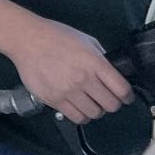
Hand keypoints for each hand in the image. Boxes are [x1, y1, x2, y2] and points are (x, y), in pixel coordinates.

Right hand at [5, 16, 133, 123]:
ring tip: (90, 102)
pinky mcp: (54, 100)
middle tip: (107, 98)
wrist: (27, 40)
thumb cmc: (56, 36)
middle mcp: (83, 79)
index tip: (126, 96)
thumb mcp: (85, 40)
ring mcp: (68, 91)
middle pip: (111, 105)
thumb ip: (101, 57)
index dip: (128, 96)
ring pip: (94, 114)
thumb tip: (112, 72)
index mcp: (94, 63)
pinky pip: (76, 118)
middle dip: (112, 103)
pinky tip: (78, 106)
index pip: (122, 90)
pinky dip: (81, 115)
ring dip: (96, 110)